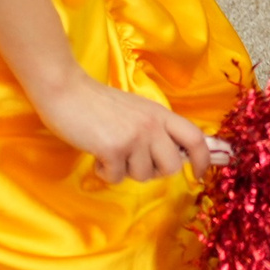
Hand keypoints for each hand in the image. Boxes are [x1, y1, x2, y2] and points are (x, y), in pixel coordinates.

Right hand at [36, 71, 225, 183]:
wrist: (67, 91)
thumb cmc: (98, 103)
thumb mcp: (137, 111)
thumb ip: (155, 129)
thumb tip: (171, 158)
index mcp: (161, 114)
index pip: (195, 138)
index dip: (202, 159)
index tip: (198, 175)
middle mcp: (153, 125)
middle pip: (171, 167)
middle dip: (154, 172)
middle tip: (134, 161)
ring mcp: (135, 137)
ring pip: (143, 175)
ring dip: (125, 171)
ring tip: (110, 151)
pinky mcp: (114, 148)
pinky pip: (116, 178)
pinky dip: (105, 172)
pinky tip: (97, 154)